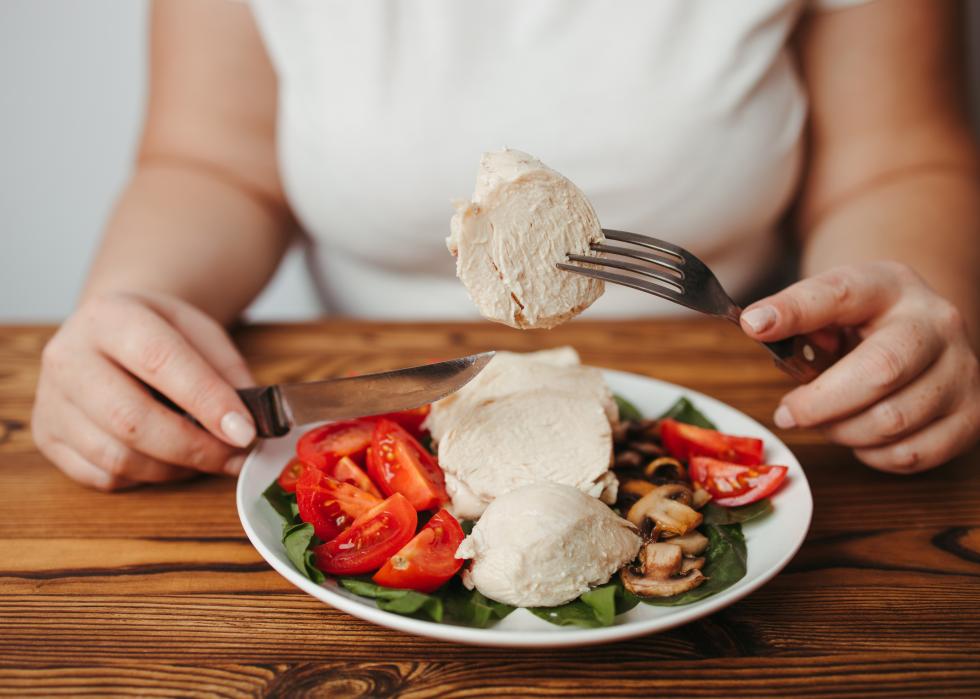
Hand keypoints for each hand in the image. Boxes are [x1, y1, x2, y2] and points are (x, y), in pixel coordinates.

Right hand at [32, 291, 256, 490]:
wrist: (111, 330)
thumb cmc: (161, 333)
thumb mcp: (201, 332)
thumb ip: (227, 372)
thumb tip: (247, 425)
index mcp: (110, 316)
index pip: (159, 361)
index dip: (206, 401)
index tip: (244, 431)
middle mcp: (68, 356)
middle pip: (130, 418)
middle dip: (194, 447)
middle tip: (235, 456)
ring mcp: (51, 400)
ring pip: (117, 456)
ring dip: (175, 468)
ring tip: (209, 458)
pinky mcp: (47, 437)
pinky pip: (102, 476)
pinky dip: (146, 478)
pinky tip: (170, 462)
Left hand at [740, 262, 979, 473]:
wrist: (921, 332)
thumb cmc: (862, 323)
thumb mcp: (831, 304)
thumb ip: (798, 314)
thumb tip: (759, 327)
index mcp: (891, 286)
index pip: (840, 293)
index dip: (795, 311)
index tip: (754, 325)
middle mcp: (937, 324)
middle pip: (879, 371)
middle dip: (819, 403)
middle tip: (788, 413)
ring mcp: (962, 371)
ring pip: (893, 422)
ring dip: (843, 432)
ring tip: (826, 421)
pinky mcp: (971, 416)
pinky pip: (912, 454)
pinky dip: (873, 454)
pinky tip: (860, 436)